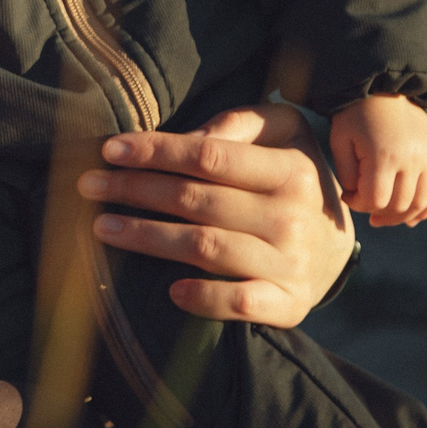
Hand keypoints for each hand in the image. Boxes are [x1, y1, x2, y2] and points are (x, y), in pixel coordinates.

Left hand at [74, 104, 352, 326]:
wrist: (338, 245)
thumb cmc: (293, 177)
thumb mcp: (283, 133)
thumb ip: (240, 124)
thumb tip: (190, 141)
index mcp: (290, 170)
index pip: (210, 157)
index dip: (156, 151)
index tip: (110, 149)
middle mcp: (291, 217)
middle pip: (197, 201)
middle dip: (135, 190)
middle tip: (88, 185)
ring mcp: (290, 263)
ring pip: (205, 248)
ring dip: (147, 237)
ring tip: (102, 227)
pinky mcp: (287, 303)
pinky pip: (241, 303)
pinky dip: (205, 299)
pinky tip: (170, 290)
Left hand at [330, 95, 426, 225]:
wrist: (384, 88)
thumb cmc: (355, 116)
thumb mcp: (341, 141)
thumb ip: (347, 174)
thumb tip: (358, 198)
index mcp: (384, 156)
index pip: (376, 200)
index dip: (359, 205)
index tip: (348, 196)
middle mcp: (411, 160)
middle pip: (399, 205)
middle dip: (379, 213)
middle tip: (365, 208)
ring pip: (421, 202)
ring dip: (402, 216)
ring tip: (383, 218)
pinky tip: (412, 218)